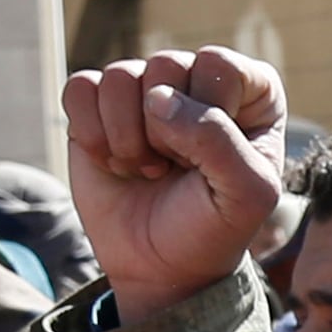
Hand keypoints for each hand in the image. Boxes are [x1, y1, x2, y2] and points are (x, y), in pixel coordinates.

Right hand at [61, 48, 287, 317]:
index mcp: (251, 93)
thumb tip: (156, 100)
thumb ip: (218, 140)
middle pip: (166, 65)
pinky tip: (115, 163)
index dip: (208, 114)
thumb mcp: (244, 195)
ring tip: (148, 169)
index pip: (219, 65)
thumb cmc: (212, 227)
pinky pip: (81, 87)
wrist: (161, 266)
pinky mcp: (98, 104)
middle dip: (165, 132)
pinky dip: (92, 133)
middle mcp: (197, 80)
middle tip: (175, 168)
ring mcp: (145, 89)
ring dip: (128, 138)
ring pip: (120, 75)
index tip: (213, 160)